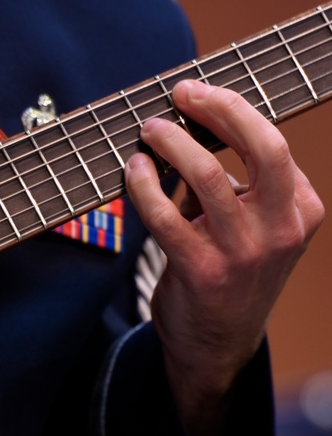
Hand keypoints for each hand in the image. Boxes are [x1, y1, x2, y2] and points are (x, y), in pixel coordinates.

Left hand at [125, 80, 323, 435]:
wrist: (217, 342)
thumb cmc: (228, 270)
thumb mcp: (250, 224)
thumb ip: (230, 180)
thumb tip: (187, 123)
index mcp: (302, 210)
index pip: (271, 143)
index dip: (230, 109)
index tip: (195, 93)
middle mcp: (282, 229)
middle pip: (262, 148)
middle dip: (217, 110)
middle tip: (178, 96)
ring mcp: (245, 252)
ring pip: (208, 176)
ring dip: (171, 144)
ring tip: (149, 131)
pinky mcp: (203, 271)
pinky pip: (166, 215)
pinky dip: (144, 185)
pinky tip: (132, 170)